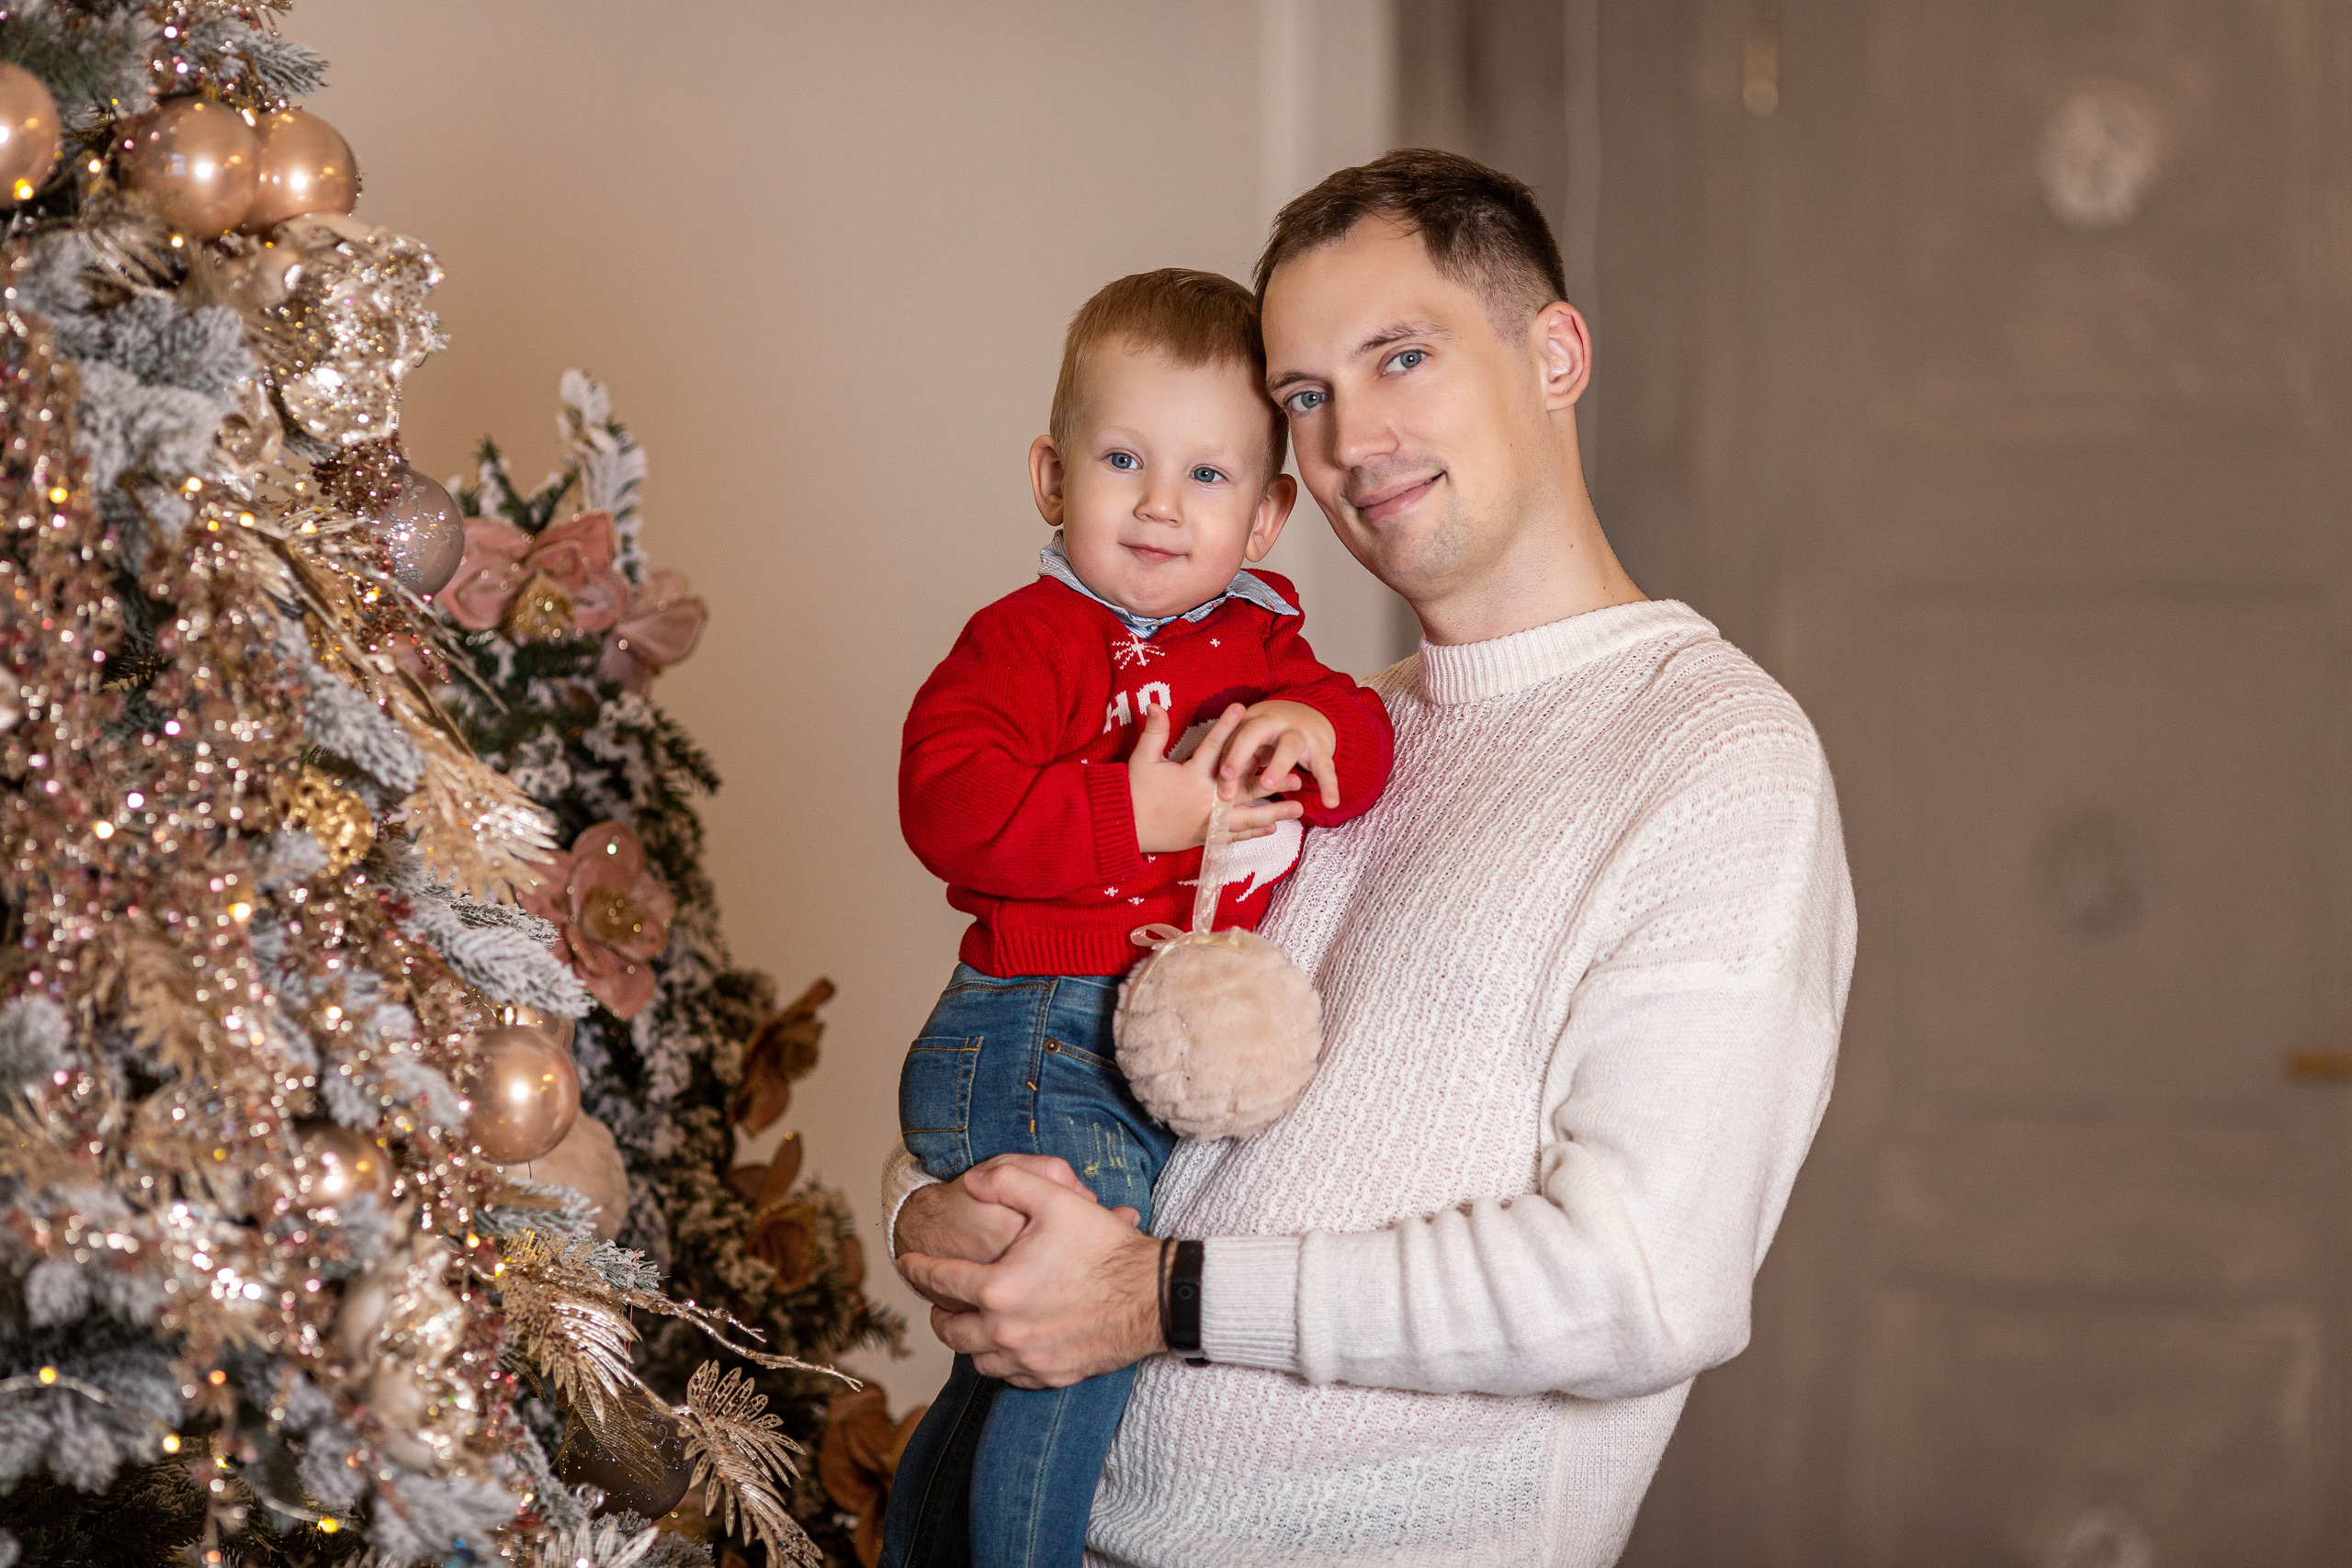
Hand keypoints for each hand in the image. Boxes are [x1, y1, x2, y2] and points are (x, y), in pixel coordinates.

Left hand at [900, 1161, 1166, 1388]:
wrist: (1154, 1296)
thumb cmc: (1106, 1247)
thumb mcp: (1057, 1198)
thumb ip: (1006, 1181)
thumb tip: (970, 1182)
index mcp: (998, 1288)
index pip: (940, 1281)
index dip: (918, 1268)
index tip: (908, 1263)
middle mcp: (1006, 1331)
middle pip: (950, 1330)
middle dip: (938, 1312)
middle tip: (939, 1299)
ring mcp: (1028, 1359)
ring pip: (976, 1359)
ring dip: (967, 1340)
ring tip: (969, 1322)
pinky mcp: (1052, 1376)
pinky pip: (1009, 1376)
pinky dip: (999, 1361)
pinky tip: (1005, 1343)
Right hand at [1129, 701, 1305, 853]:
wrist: (1123, 828)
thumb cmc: (1133, 791)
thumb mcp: (1142, 759)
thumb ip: (1154, 732)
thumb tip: (1154, 703)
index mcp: (1191, 775)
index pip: (1214, 746)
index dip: (1227, 726)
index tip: (1243, 709)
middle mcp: (1205, 799)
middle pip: (1245, 788)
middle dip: (1272, 781)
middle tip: (1297, 776)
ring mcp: (1207, 820)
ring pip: (1247, 817)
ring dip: (1274, 812)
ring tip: (1298, 808)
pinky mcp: (1204, 836)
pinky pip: (1233, 835)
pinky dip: (1253, 833)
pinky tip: (1271, 828)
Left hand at [1214, 699, 1339, 808]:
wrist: (1309, 714)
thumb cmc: (1268, 735)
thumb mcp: (1249, 740)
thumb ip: (1235, 759)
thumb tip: (1214, 786)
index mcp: (1251, 721)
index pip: (1232, 737)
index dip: (1226, 757)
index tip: (1219, 779)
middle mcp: (1274, 724)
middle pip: (1255, 734)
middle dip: (1241, 754)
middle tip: (1229, 777)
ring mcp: (1299, 735)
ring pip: (1289, 747)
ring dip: (1278, 765)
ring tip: (1269, 785)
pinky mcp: (1320, 749)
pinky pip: (1325, 768)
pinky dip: (1329, 785)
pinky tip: (1330, 803)